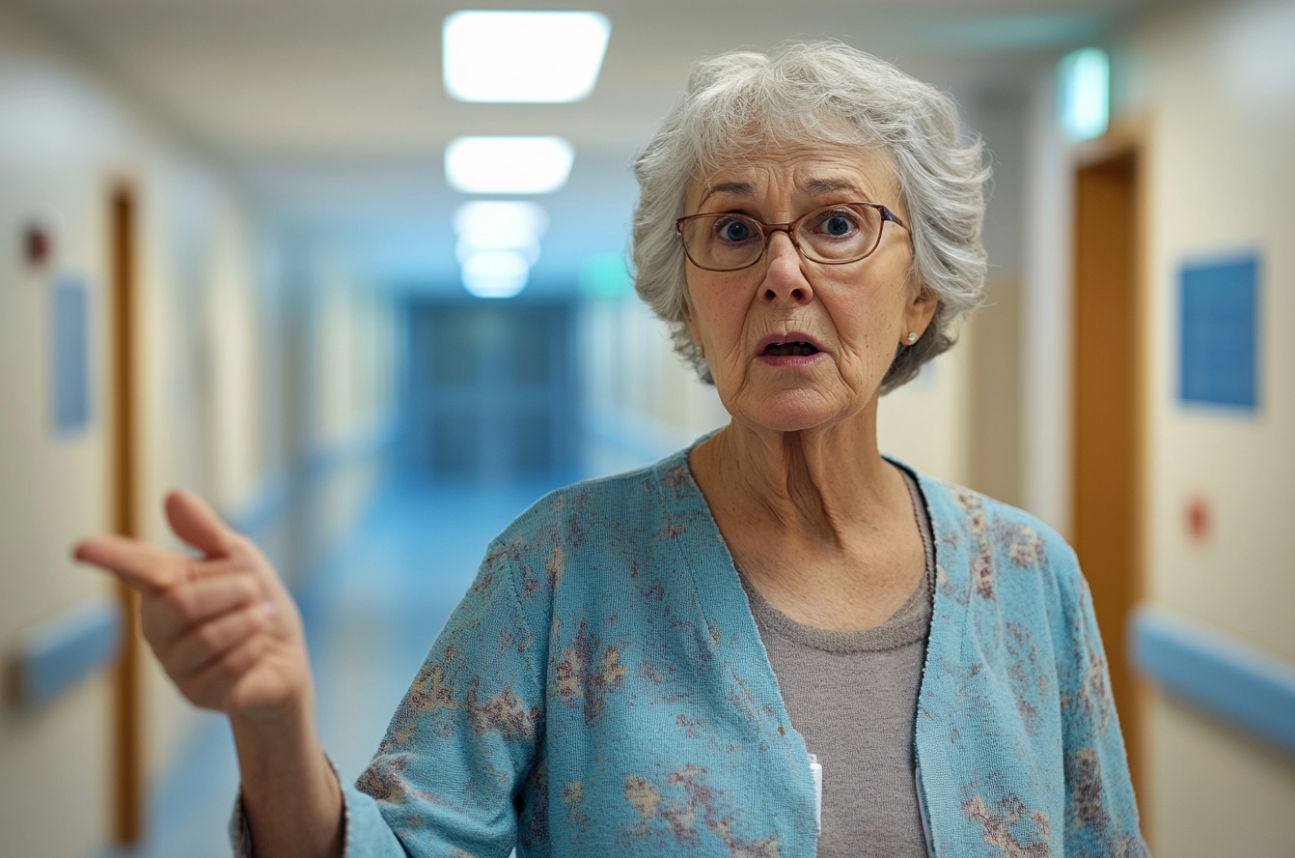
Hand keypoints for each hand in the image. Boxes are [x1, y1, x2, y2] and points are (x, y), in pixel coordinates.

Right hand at [75, 490, 312, 724]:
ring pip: (206, 638)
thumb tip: (172, 495)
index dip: (109, 556)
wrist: (286, 657)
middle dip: (229, 590)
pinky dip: (254, 647)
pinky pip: (226, 667)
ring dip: (248, 620)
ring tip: (263, 615)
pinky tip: (260, 643)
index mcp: (162, 586)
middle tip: (254, 587)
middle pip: (180, 603)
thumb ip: (206, 532)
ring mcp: (173, 665)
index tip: (82, 548)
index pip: (133, 567)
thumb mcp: (240, 559)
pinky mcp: (197, 694)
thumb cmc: (256, 602)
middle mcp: (157, 627)